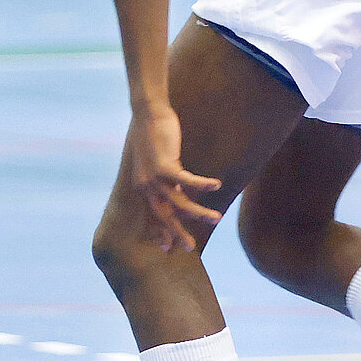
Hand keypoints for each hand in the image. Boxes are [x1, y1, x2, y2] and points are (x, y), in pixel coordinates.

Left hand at [128, 106, 222, 251]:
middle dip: (178, 233)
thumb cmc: (155, 134)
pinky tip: (217, 185)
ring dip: (199, 213)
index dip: (160, 231)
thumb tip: (183, 191)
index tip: (168, 247)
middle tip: (190, 248)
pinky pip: (187, 181)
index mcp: (142, 186)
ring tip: (217, 218)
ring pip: (179, 203)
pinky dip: (202, 184)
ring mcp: (154, 176)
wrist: (147, 112)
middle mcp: (145, 185)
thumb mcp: (160, 161)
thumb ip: (167, 178)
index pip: (152, 215)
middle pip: (164, 216)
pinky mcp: (164, 164)